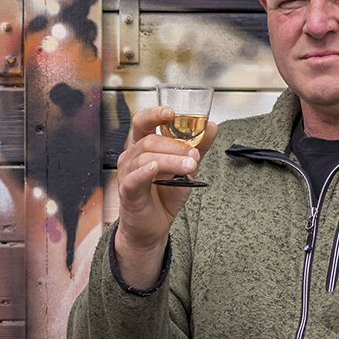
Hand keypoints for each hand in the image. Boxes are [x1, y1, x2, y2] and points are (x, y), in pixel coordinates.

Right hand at [113, 106, 216, 288]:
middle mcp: (131, 156)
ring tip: (190, 166)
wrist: (155, 226)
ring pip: (146, 157)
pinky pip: (134, 178)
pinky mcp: (127, 191)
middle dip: (174, 144)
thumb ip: (197, 147)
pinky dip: (145, 171)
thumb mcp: (186, 167)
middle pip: (148, 139)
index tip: (172, 113)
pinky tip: (156, 168)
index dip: (155, 114)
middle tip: (194, 154)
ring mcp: (127, 173)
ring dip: (171, 159)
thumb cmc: (165, 195)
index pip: (143, 122)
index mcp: (143, 146)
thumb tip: (211, 125)